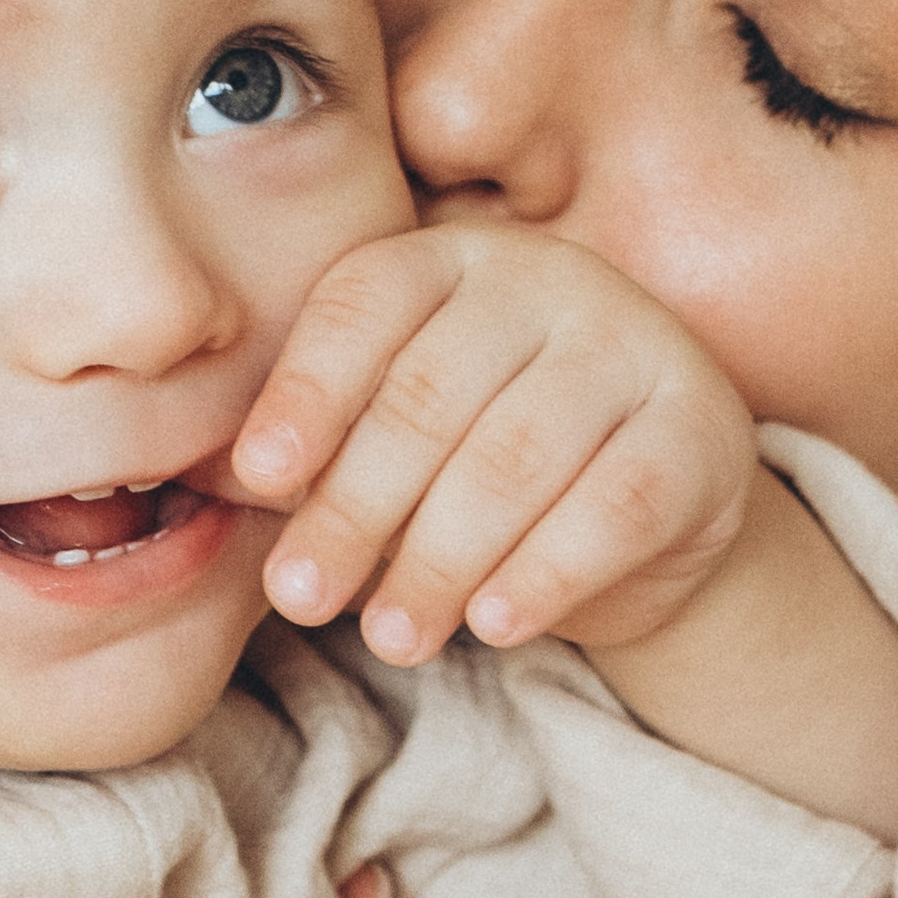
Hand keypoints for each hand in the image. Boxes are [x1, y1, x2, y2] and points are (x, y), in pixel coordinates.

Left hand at [232, 222, 755, 663]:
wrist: (642, 518)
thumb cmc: (474, 472)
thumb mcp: (387, 450)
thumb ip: (307, 457)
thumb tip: (196, 483)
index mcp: (449, 259)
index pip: (363, 305)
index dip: (305, 392)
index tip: (256, 479)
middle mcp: (547, 278)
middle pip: (430, 395)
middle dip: (355, 509)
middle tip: (302, 598)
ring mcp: (634, 343)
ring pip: (515, 458)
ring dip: (438, 561)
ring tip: (391, 638)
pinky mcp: (701, 429)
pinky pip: (614, 506)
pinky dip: (546, 573)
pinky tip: (494, 626)